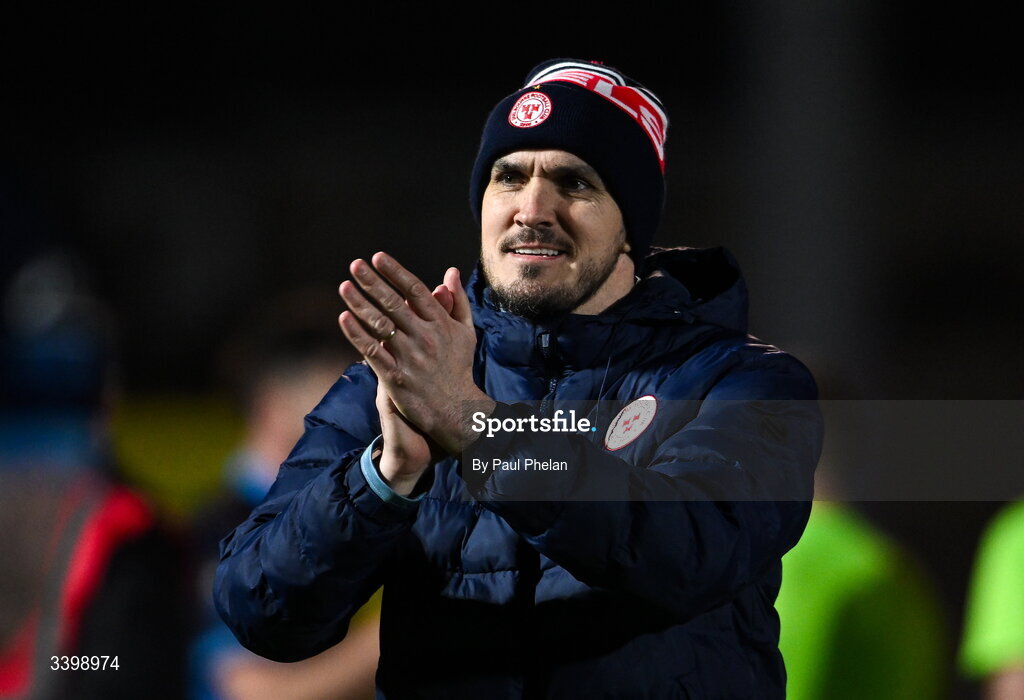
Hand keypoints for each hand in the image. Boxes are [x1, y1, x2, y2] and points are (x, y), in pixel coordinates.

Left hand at [338, 252, 494, 453]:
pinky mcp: (396, 377)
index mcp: (441, 324)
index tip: (378, 257)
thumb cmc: (459, 367)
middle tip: (355, 265)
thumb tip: (450, 272)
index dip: (395, 272)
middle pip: (395, 303)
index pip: (416, 290)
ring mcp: (410, 357)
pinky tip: (343, 319)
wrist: (457, 410)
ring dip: (360, 304)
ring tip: (344, 286)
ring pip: (380, 325)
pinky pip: (372, 352)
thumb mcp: (465, 332)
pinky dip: (357, 335)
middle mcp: (425, 337)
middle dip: (373, 282)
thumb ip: (457, 301)